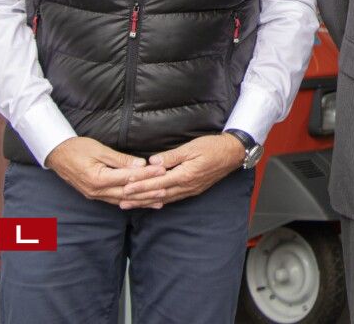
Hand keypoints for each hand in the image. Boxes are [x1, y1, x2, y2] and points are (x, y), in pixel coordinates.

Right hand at [45, 137, 162, 205]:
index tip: (162, 170)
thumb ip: (121, 160)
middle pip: (128, 193)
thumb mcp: (100, 150)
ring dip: (142, 201)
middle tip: (166, 188)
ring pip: (123, 200)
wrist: (57, 154)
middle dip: (148, 191)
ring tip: (159, 201)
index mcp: (98, 178)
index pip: (128, 178)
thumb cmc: (78, 148)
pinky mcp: (95, 195)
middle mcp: (97, 191)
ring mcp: (95, 195)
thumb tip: (141, 165)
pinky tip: (141, 202)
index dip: (147, 174)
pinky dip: (130, 201)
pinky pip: (115, 200)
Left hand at [116, 134, 246, 209]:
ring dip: (146, 202)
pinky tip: (152, 202)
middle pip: (158, 195)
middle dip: (138, 199)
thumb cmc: (212, 147)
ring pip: (164, 199)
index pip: (157, 183)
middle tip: (121, 202)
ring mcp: (190, 190)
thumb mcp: (191, 147)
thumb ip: (171, 157)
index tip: (125, 188)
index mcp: (185, 175)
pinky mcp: (193, 189)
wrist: (233, 153)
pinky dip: (160, 201)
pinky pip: (173, 198)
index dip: (140, 186)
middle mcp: (186, 186)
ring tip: (131, 205)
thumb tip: (152, 162)